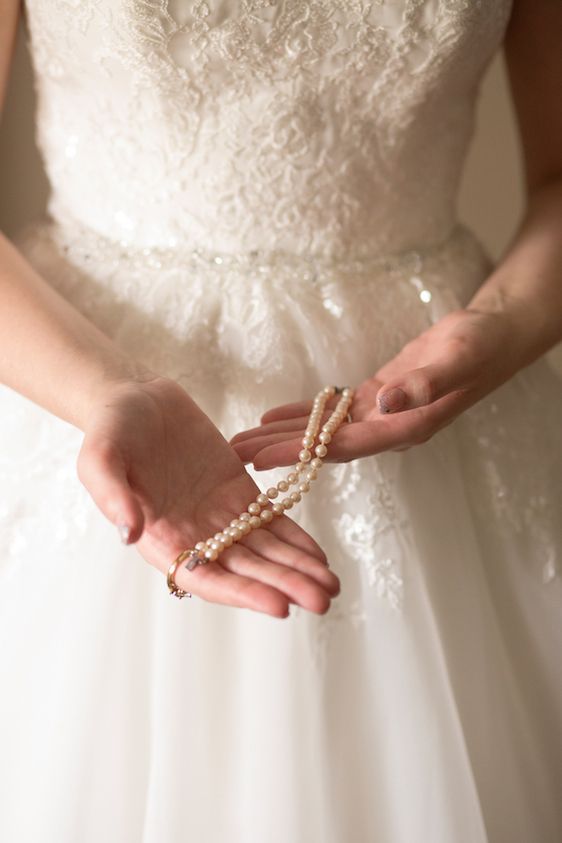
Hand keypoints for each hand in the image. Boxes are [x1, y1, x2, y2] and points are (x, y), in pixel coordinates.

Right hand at [77, 375, 339, 617]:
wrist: (135, 399)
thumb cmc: (110, 430)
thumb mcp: (99, 457)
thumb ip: (112, 494)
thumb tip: (131, 533)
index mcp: (160, 539)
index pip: (205, 577)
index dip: (242, 592)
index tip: (278, 605)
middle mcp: (193, 537)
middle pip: (245, 570)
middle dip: (284, 585)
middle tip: (322, 599)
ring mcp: (219, 516)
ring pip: (264, 550)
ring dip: (297, 569)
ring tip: (331, 586)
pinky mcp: (237, 492)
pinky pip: (270, 521)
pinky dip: (295, 539)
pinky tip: (320, 556)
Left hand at [230, 308, 523, 464]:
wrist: (493, 338)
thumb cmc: (480, 348)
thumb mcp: (457, 359)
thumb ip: (426, 384)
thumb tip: (389, 403)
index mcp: (405, 428)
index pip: (343, 446)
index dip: (301, 452)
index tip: (262, 459)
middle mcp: (389, 429)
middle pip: (324, 446)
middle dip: (280, 450)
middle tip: (234, 455)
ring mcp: (382, 415)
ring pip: (324, 431)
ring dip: (283, 435)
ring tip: (242, 442)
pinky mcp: (377, 398)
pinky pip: (333, 412)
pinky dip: (303, 414)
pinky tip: (273, 416)